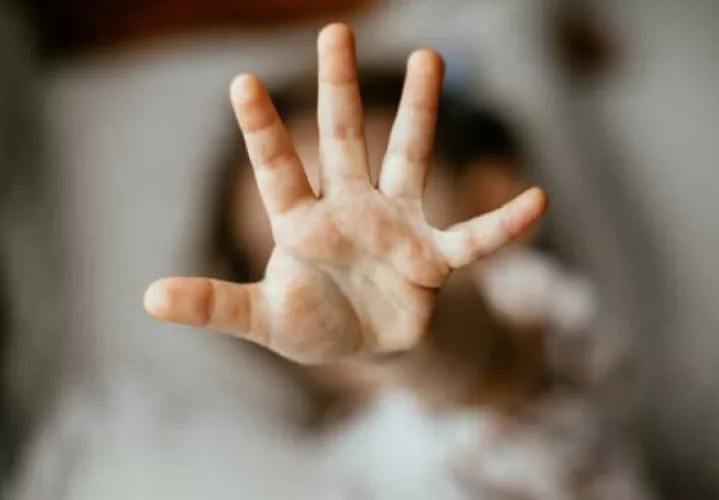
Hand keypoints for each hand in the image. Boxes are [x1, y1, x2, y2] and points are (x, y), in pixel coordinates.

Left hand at [143, 24, 546, 364]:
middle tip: (334, 31)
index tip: (242, 81)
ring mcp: (395, 225)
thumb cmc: (312, 322)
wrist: (365, 341)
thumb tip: (147, 297)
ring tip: (430, 59)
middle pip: (342, 140)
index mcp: (302, 222)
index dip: (262, 129)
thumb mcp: (262, 318)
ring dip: (419, 113)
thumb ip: (214, 305)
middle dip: (337, 89)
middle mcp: (350, 209)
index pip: (279, 169)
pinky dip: (502, 224)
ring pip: (407, 158)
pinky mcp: (433, 257)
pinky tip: (539, 201)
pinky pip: (473, 237)